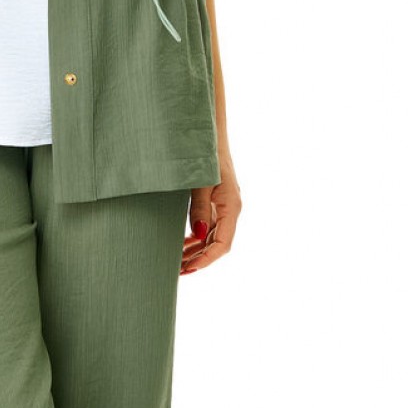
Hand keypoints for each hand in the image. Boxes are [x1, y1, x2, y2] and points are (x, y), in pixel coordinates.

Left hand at [181, 150, 240, 274]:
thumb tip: (198, 235)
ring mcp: (224, 207)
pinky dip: (196, 238)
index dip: (206, 259)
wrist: (209, 136)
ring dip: (196, 251)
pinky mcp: (217, 203)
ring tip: (176, 261)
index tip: (189, 268)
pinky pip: (209, 227)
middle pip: (217, 244)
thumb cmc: (205, 157)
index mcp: (231, 207)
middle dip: (199, 259)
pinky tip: (182, 243)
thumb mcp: (200, 183)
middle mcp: (230, 210)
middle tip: (177, 271)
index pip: (222, 243)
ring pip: (212, 237)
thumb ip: (199, 209)